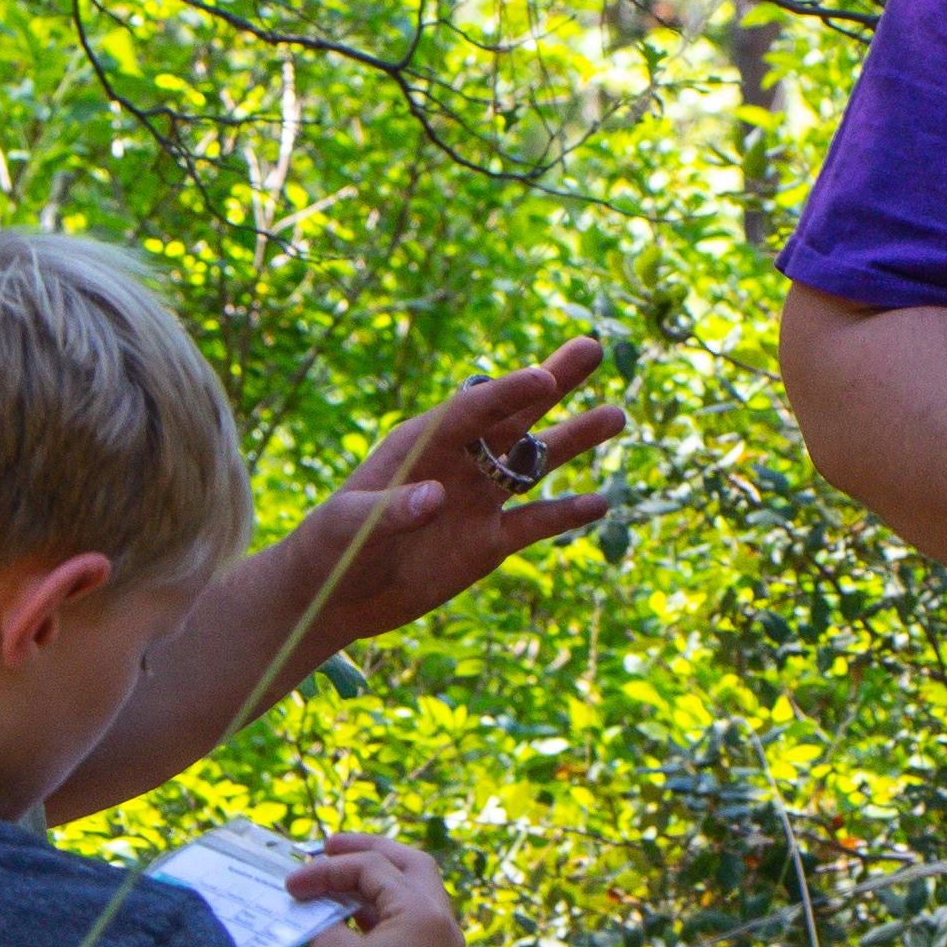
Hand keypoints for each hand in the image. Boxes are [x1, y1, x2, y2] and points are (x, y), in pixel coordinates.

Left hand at [290, 343, 628, 654]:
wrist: (331, 599)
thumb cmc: (329, 549)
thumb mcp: (347, 526)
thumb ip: (389, 511)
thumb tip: (436, 496)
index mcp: (421, 444)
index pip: (472, 410)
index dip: (510, 392)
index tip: (545, 376)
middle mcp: (456, 463)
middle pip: (514, 418)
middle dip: (554, 383)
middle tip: (594, 348)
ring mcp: (475, 502)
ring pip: (533, 464)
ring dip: (573, 440)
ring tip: (617, 415)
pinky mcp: (487, 543)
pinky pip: (534, 524)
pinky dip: (566, 515)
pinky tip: (602, 502)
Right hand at [291, 835, 465, 946]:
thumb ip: (328, 915)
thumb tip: (324, 904)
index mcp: (427, 915)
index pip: (376, 868)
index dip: (329, 868)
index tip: (293, 881)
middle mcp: (445, 926)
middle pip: (411, 865)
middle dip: (370, 852)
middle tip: (330, 845)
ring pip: (414, 893)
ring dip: (375, 882)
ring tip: (333, 877)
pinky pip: (410, 923)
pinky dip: (380, 911)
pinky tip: (346, 911)